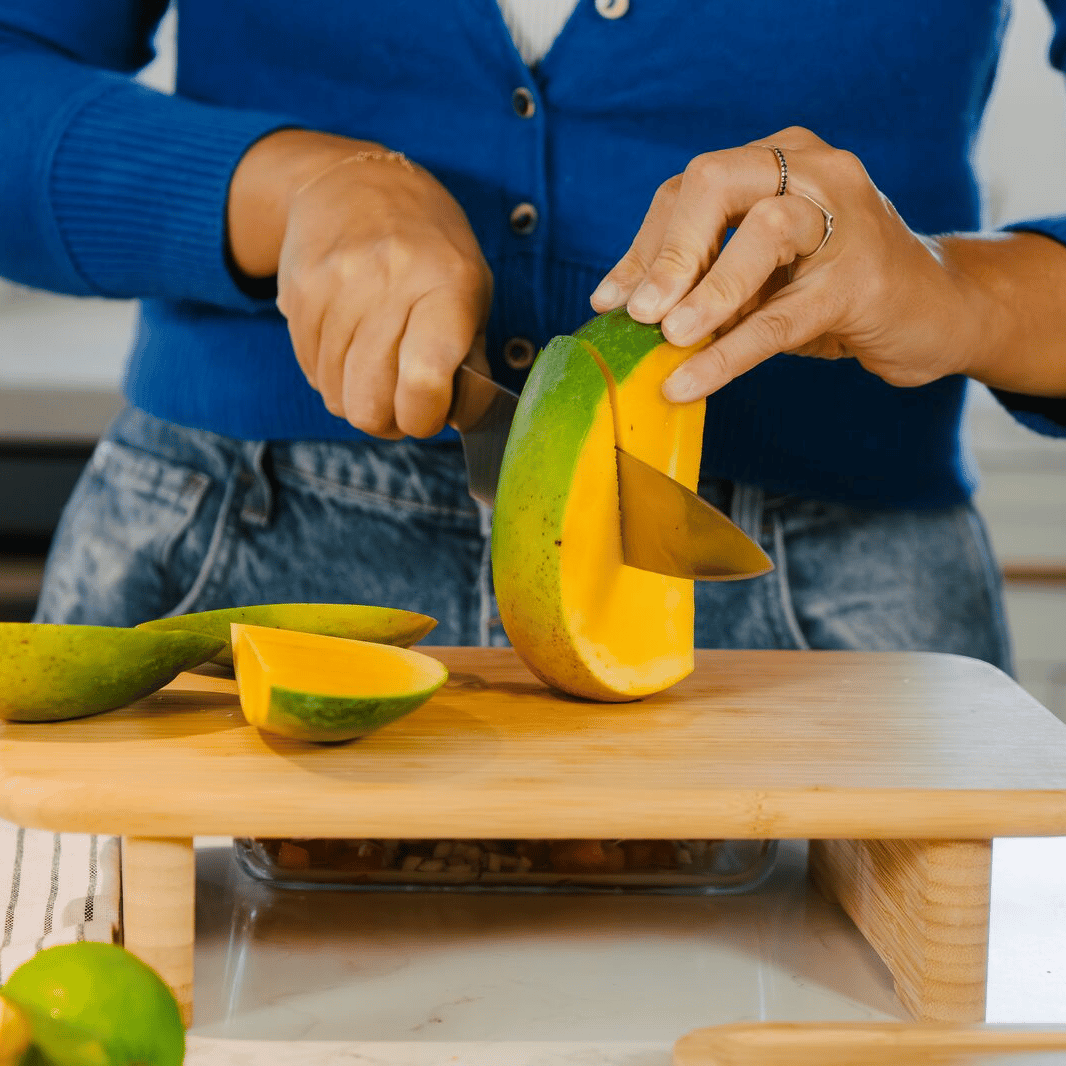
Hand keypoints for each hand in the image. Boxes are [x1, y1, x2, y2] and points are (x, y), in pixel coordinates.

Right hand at [228, 130, 491, 437]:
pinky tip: (352, 347)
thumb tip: (457, 418)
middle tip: (404, 402)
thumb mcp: (471, 294)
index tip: (431, 413)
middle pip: (371, 403)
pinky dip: (333, 376)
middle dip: (390, 421)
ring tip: (379, 366)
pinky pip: (312, 372)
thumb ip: (469, 362)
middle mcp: (388, 283)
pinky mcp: (298, 295)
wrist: (355, 183)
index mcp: (446, 286)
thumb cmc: (430, 249)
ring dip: (360, 397)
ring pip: (337, 395)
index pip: (423, 382)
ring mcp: (336, 288)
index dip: (425, 418)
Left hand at [589, 126, 986, 402]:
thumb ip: (703, 280)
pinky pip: (783, 316)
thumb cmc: (833, 291)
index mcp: (778, 161)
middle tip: (638, 311)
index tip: (609, 300)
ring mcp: (847, 217)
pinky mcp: (864, 278)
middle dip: (671, 249)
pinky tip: (690, 382)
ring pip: (762, 236)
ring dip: (706, 290)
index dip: (646, 245)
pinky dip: (729, 353)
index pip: (692, 188)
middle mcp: (813, 170)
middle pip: (719, 183)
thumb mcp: (760, 276)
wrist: (934, 312)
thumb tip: (624, 311)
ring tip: (669, 337)